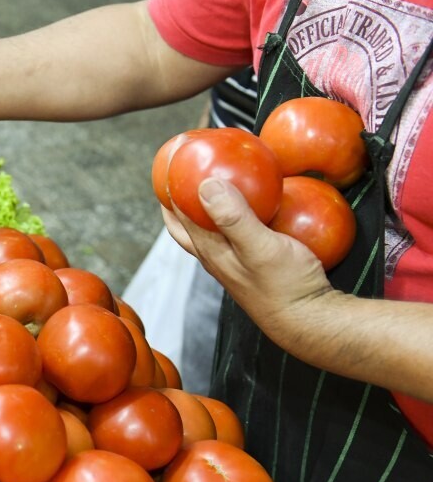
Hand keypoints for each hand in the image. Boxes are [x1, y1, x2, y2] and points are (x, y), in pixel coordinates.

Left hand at [161, 177, 334, 340]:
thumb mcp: (260, 247)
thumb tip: (205, 184)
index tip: (171, 160)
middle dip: (177, 198)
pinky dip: (235, 215)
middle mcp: (216, 257)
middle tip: (181, 171)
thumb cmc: (286, 287)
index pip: (177, 214)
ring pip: (209, 229)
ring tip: (215, 182)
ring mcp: (234, 263)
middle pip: (185, 224)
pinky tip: (255, 205)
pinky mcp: (254, 265)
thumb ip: (234, 218)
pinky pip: (236, 233)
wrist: (312, 321)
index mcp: (210, 250)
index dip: (169, 187)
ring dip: (204, 206)